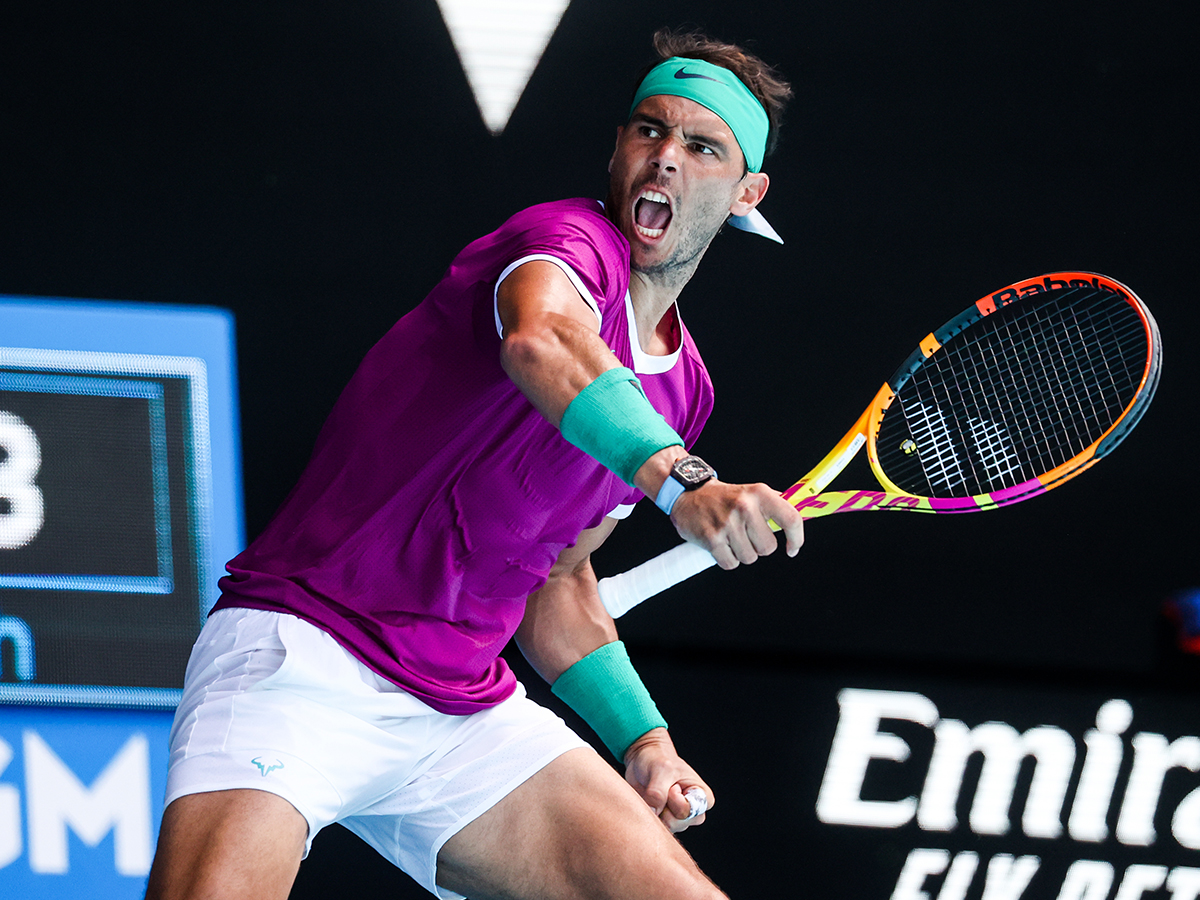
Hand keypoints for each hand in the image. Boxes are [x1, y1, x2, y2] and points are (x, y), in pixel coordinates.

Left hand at [623, 728, 712, 833]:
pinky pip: (655, 828)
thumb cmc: (658, 759)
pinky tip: (649, 801)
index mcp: (703, 796)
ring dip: (656, 810)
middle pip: (677, 823)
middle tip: (664, 788)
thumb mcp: (660, 769)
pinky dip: (648, 814)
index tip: (672, 785)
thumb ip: (658, 792)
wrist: (643, 758)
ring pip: (666, 827)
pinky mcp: (665, 821)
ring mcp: (679, 818)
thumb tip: (653, 813)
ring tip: (656, 793)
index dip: (675, 799)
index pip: (689, 811)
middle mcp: (695, 811)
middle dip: (664, 806)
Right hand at [669, 479, 803, 569]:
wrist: (688, 494)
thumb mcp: (752, 492)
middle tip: (746, 534)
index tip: (792, 548)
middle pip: (768, 547)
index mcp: (759, 493)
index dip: (797, 538)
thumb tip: (804, 512)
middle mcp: (744, 507)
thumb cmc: (724, 497)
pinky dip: (727, 558)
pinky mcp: (712, 539)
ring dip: (741, 552)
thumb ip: (776, 504)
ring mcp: (727, 523)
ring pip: (750, 558)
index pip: (791, 519)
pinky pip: (731, 564)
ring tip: (730, 536)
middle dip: (758, 546)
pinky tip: (720, 544)